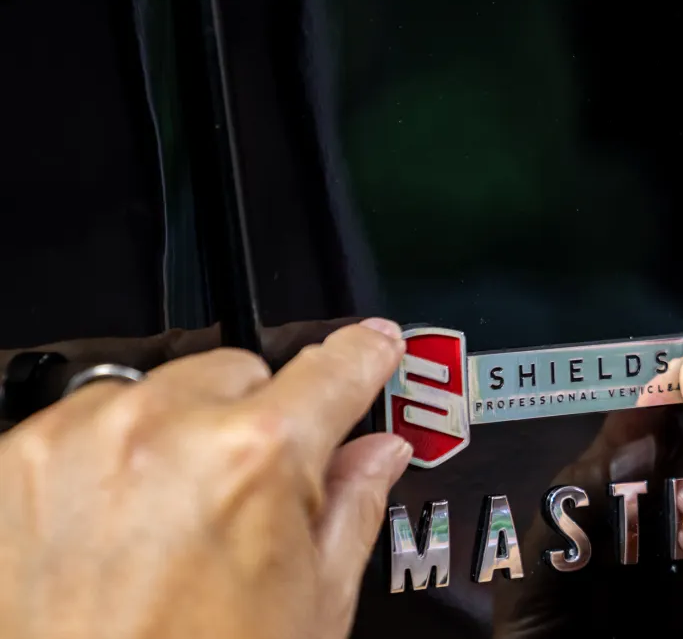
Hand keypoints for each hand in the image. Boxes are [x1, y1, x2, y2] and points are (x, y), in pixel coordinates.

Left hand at [0, 319, 411, 637]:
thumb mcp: (312, 605)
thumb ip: (351, 507)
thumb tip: (376, 456)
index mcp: (256, 458)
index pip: (332, 370)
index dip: (364, 358)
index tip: (371, 348)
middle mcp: (161, 429)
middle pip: (239, 374)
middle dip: (255, 422)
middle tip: (250, 499)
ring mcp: (78, 440)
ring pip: (157, 391)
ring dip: (176, 435)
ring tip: (172, 524)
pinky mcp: (16, 460)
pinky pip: (83, 422)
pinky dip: (107, 459)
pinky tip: (117, 529)